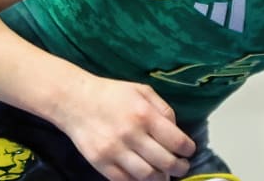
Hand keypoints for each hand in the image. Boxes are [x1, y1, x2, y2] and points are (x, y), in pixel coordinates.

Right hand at [52, 74, 194, 180]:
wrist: (74, 100)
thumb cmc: (111, 94)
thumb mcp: (142, 91)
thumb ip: (163, 109)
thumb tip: (177, 131)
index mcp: (144, 114)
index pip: (176, 141)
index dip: (188, 150)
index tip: (189, 151)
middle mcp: (131, 134)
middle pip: (165, 162)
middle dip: (179, 168)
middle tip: (181, 167)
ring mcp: (115, 151)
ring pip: (147, 176)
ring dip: (161, 178)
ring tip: (165, 174)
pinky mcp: (100, 163)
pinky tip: (144, 176)